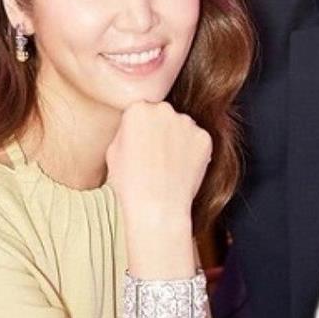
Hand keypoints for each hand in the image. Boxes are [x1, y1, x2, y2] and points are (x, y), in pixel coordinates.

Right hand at [106, 102, 210, 275]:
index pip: (141, 111)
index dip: (140, 131)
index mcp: (137, 110)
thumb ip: (126, 131)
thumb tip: (137, 128)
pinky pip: (198, 141)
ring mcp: (187, 123)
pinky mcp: (205, 138)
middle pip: (163, 116)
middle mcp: (164, 109)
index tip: (141, 147)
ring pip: (182, 127)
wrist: (157, 208)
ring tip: (169, 167)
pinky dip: (193, 153)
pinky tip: (182, 170)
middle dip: (161, 131)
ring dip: (178, 140)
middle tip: (156, 158)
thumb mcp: (113, 152)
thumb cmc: (130, 184)